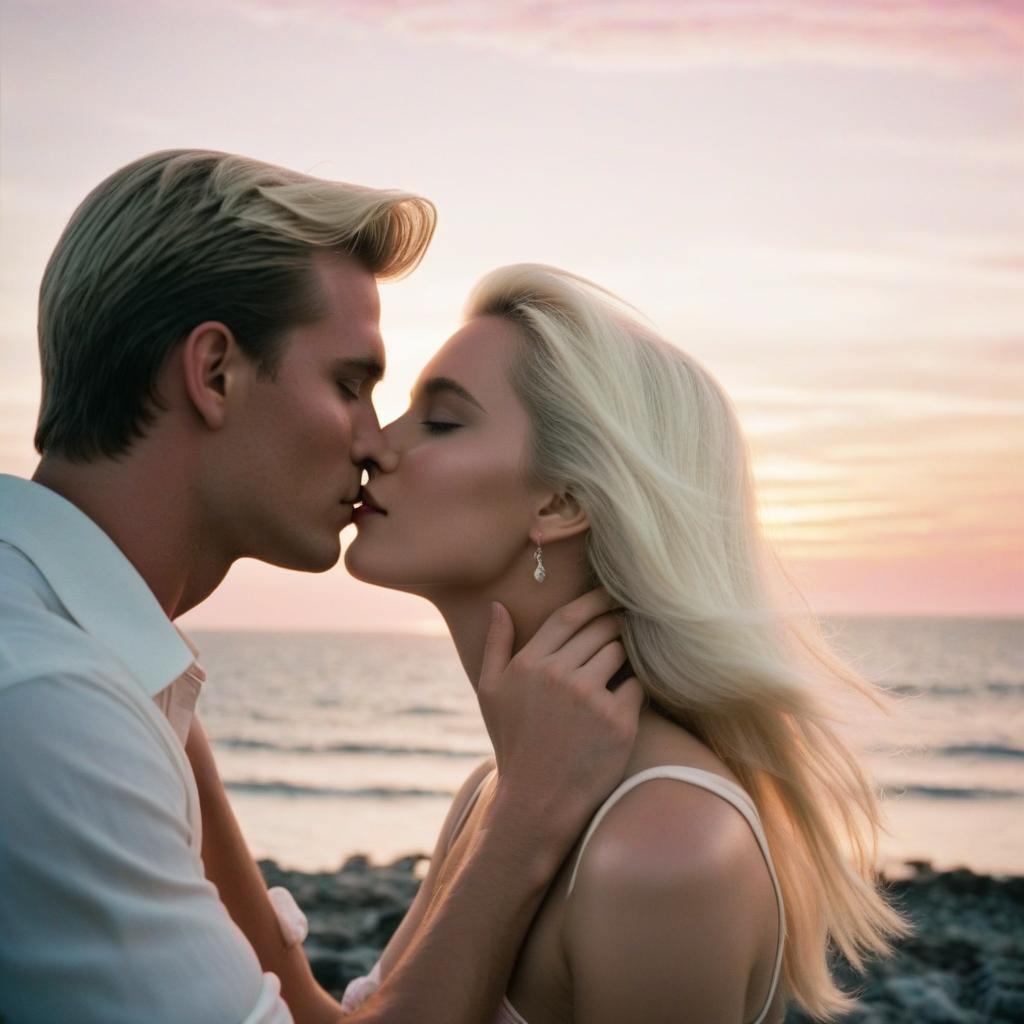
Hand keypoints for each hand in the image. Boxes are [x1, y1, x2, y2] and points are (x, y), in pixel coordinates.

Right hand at [476, 589, 643, 854]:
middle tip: (624, 626)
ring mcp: (590, 698)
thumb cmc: (514, 743)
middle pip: (600, 630)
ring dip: (623, 654)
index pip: (569, 616)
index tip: (612, 595)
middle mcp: (558, 674)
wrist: (537, 802)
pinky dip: (634, 687)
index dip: (594, 599)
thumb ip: (495, 645)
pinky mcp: (618, 721)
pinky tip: (625, 697)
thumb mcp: (491, 692)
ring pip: (620, 653)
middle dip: (615, 625)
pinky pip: (637, 685)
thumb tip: (499, 605)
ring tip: (621, 666)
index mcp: (529, 663)